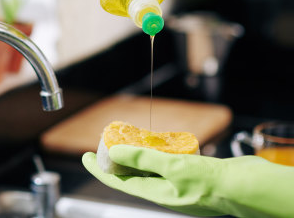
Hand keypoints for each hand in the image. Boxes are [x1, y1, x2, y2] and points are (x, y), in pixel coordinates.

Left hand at [83, 146, 293, 217]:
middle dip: (116, 160)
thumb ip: (143, 160)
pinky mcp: (192, 175)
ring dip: (136, 155)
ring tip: (127, 140)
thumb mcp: (173, 168)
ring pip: (149, 169)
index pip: (118, 182)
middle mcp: (165, 191)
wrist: (250, 189)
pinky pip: (166, 164)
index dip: (99, 169)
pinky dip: (157, 153)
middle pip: (132, 176)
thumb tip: (114, 152)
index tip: (84, 157)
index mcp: (157, 194)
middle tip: (106, 143)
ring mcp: (179, 184)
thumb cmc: (214, 184)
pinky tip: (158, 142)